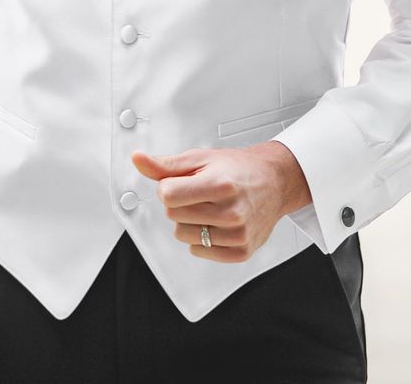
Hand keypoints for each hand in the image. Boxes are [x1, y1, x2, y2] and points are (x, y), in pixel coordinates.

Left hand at [131, 141, 311, 262]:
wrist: (274, 181)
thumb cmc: (236, 168)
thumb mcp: (200, 158)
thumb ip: (166, 164)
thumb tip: (137, 159)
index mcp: (220, 184)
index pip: (168, 195)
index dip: (169, 187)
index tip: (183, 181)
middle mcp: (231, 212)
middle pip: (173, 216)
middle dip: (179, 203)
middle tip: (199, 192)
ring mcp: (237, 234)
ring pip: (183, 235)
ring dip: (189, 222)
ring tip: (209, 207)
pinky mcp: (241, 252)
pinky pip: (199, 250)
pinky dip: (201, 238)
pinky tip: (217, 222)